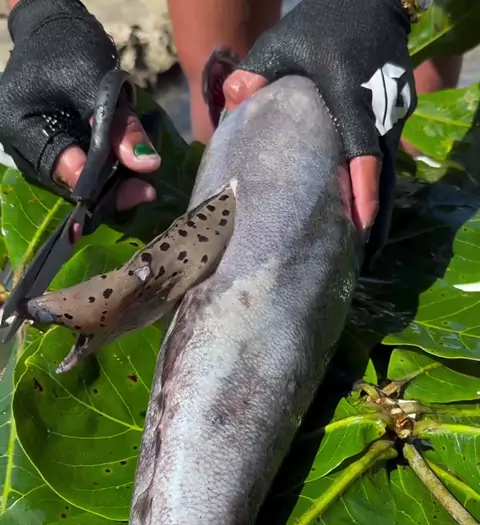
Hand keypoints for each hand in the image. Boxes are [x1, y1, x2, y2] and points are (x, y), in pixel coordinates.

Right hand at [0, 0, 158, 210]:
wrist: (57, 29)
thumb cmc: (67, 46)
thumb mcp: (96, 80)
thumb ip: (119, 125)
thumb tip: (147, 163)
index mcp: (20, 126)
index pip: (60, 168)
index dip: (99, 183)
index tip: (136, 186)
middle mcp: (24, 148)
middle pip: (70, 184)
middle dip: (110, 190)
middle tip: (147, 190)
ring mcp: (40, 153)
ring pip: (80, 183)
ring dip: (113, 185)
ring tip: (144, 183)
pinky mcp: (59, 153)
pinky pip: (85, 173)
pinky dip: (110, 173)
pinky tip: (132, 172)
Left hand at [222, 0, 416, 256]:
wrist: (370, 4)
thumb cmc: (321, 25)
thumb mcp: (282, 43)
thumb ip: (256, 72)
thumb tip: (232, 101)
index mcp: (351, 95)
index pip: (362, 148)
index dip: (363, 188)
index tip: (361, 224)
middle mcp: (380, 110)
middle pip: (383, 171)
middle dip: (376, 213)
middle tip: (365, 253)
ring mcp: (395, 114)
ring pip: (389, 168)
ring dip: (378, 203)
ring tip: (364, 242)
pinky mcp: (397, 116)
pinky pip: (388, 157)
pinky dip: (378, 185)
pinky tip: (365, 209)